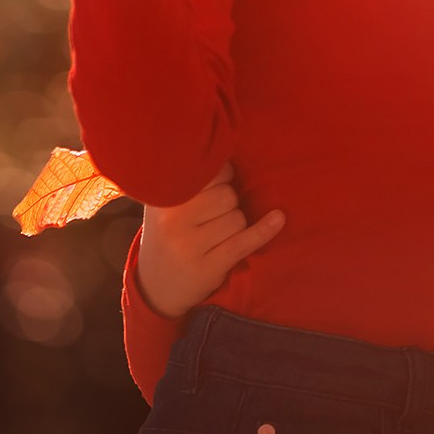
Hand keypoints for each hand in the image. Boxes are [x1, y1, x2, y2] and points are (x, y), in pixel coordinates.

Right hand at [137, 168, 286, 318]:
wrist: (155, 286)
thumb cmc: (168, 234)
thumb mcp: (165, 205)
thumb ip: (187, 179)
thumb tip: (222, 146)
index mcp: (163, 199)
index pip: (209, 173)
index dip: (222, 176)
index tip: (217, 185)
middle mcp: (172, 222)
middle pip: (227, 196)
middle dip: (228, 203)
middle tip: (213, 217)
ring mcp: (189, 247)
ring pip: (237, 219)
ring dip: (235, 225)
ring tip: (214, 235)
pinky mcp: (207, 268)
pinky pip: (243, 243)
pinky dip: (264, 231)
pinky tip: (278, 219)